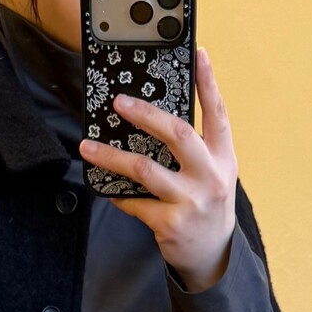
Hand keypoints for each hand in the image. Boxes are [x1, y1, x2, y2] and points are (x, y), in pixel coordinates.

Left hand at [78, 47, 237, 291]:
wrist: (212, 256)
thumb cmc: (207, 208)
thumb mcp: (214, 175)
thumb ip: (196, 149)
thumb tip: (157, 121)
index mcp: (223, 158)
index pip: (218, 114)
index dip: (209, 83)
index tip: (198, 54)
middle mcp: (210, 177)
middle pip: (178, 134)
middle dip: (147, 114)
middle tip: (119, 102)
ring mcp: (190, 201)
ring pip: (145, 170)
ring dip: (111, 157)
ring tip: (88, 147)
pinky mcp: (170, 224)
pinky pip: (135, 203)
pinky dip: (118, 195)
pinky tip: (106, 189)